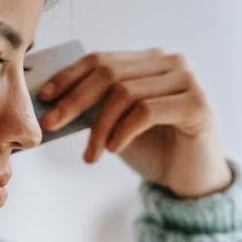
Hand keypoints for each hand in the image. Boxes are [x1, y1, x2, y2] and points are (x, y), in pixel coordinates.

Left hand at [35, 49, 232, 198]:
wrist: (193, 181)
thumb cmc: (155, 150)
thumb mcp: (117, 125)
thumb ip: (95, 107)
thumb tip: (51, 101)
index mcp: (150, 61)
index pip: (101, 60)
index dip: (69, 76)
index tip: (44, 97)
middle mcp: (171, 63)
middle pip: (109, 72)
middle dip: (75, 99)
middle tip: (52, 124)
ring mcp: (186, 81)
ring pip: (125, 93)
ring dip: (100, 126)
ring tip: (92, 153)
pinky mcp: (197, 105)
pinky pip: (146, 111)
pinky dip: (123, 131)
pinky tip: (114, 150)